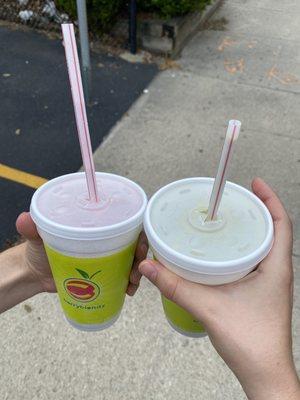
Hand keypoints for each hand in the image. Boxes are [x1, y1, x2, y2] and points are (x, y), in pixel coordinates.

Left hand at [16, 212, 147, 295]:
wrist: (35, 274)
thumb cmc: (39, 250)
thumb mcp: (37, 238)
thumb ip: (32, 229)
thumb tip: (24, 219)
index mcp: (96, 226)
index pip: (125, 223)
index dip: (138, 232)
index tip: (141, 245)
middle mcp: (106, 240)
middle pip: (133, 243)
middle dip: (140, 255)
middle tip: (136, 269)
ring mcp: (107, 258)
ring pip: (132, 262)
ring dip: (137, 272)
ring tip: (131, 284)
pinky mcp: (105, 274)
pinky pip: (123, 277)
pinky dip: (129, 284)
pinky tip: (128, 292)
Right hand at [139, 178, 299, 399]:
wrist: (263, 373)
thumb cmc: (250, 342)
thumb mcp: (208, 307)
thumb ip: (175, 286)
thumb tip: (149, 266)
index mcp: (275, 268)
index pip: (281, 223)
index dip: (270, 199)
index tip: (255, 182)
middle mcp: (277, 271)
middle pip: (273, 229)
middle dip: (257, 209)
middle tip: (235, 196)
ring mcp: (270, 282)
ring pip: (264, 245)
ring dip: (250, 228)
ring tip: (229, 217)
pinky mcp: (260, 291)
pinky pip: (254, 260)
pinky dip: (242, 248)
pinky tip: (223, 251)